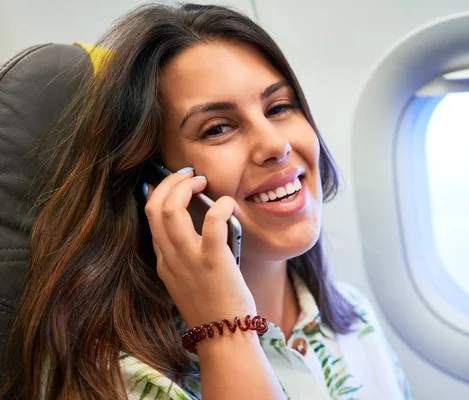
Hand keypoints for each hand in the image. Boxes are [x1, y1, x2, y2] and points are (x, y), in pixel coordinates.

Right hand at [143, 168, 255, 327]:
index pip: (149, 218)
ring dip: (184, 189)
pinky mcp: (214, 262)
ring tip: (200, 182)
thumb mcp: (188, 280)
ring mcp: (190, 260)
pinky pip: (212, 223)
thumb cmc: (213, 307)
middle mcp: (171, 258)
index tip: (172, 182)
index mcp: (164, 261)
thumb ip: (186, 254)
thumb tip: (199, 223)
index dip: (158, 193)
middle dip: (169, 183)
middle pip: (154, 208)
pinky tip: (228, 203)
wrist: (224, 337)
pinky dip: (219, 206)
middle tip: (189, 175)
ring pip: (170, 211)